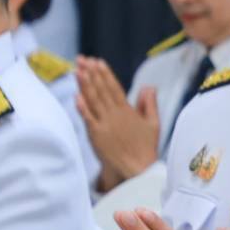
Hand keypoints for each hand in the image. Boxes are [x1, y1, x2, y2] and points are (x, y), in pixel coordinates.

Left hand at [77, 57, 159, 187]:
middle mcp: (115, 115)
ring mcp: (105, 125)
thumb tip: (148, 87)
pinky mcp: (96, 136)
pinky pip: (88, 119)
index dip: (105, 74)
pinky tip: (76, 96)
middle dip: (92, 73)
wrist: (137, 170)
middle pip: (101, 90)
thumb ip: (149, 104)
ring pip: (93, 101)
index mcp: (128, 111)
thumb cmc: (145, 148)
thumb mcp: (153, 124)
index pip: (115, 88)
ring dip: (85, 85)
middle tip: (83, 59)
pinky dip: (82, 107)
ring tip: (78, 70)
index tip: (98, 61)